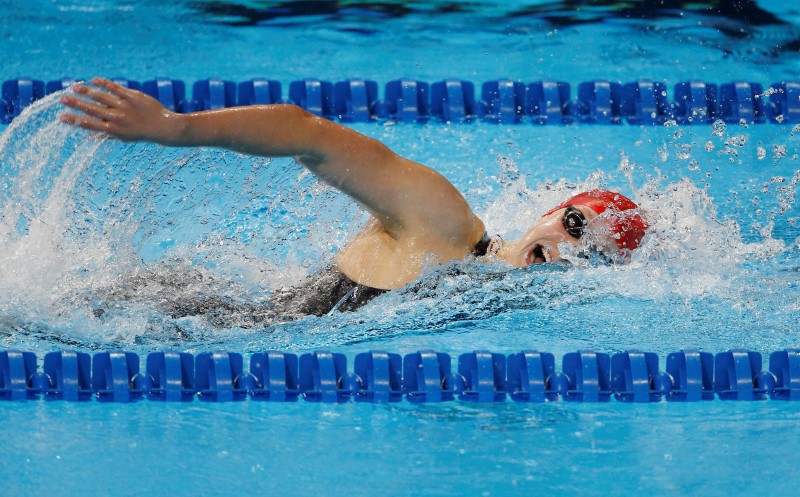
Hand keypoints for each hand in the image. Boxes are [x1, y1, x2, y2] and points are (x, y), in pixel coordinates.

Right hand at [60, 77, 182, 143]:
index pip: (90, 124)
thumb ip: (108, 133)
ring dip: (86, 91)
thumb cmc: (142, 132)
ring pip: (101, 97)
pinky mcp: (132, 96)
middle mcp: (117, 118)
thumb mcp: (124, 137)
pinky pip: (115, 88)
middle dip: (76, 104)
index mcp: (113, 130)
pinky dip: (104, 83)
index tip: (61, 117)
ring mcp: (124, 106)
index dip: (74, 120)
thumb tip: (91, 134)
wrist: (163, 127)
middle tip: (62, 99)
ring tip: (74, 88)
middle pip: (92, 109)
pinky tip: (94, 80)